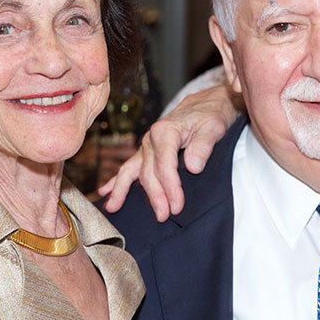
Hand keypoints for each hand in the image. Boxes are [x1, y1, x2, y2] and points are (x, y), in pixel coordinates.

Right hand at [98, 84, 240, 219]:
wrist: (208, 103)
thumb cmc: (211, 114)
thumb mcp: (214, 127)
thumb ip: (203, 146)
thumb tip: (193, 167)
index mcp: (166, 131)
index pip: (164, 166)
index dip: (170, 188)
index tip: (177, 206)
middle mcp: (151, 138)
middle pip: (149, 172)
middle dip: (155, 196)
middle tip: (163, 216)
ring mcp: (147, 145)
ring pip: (133, 171)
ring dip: (124, 191)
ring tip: (114, 208)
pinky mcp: (148, 150)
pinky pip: (130, 166)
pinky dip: (116, 179)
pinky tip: (105, 192)